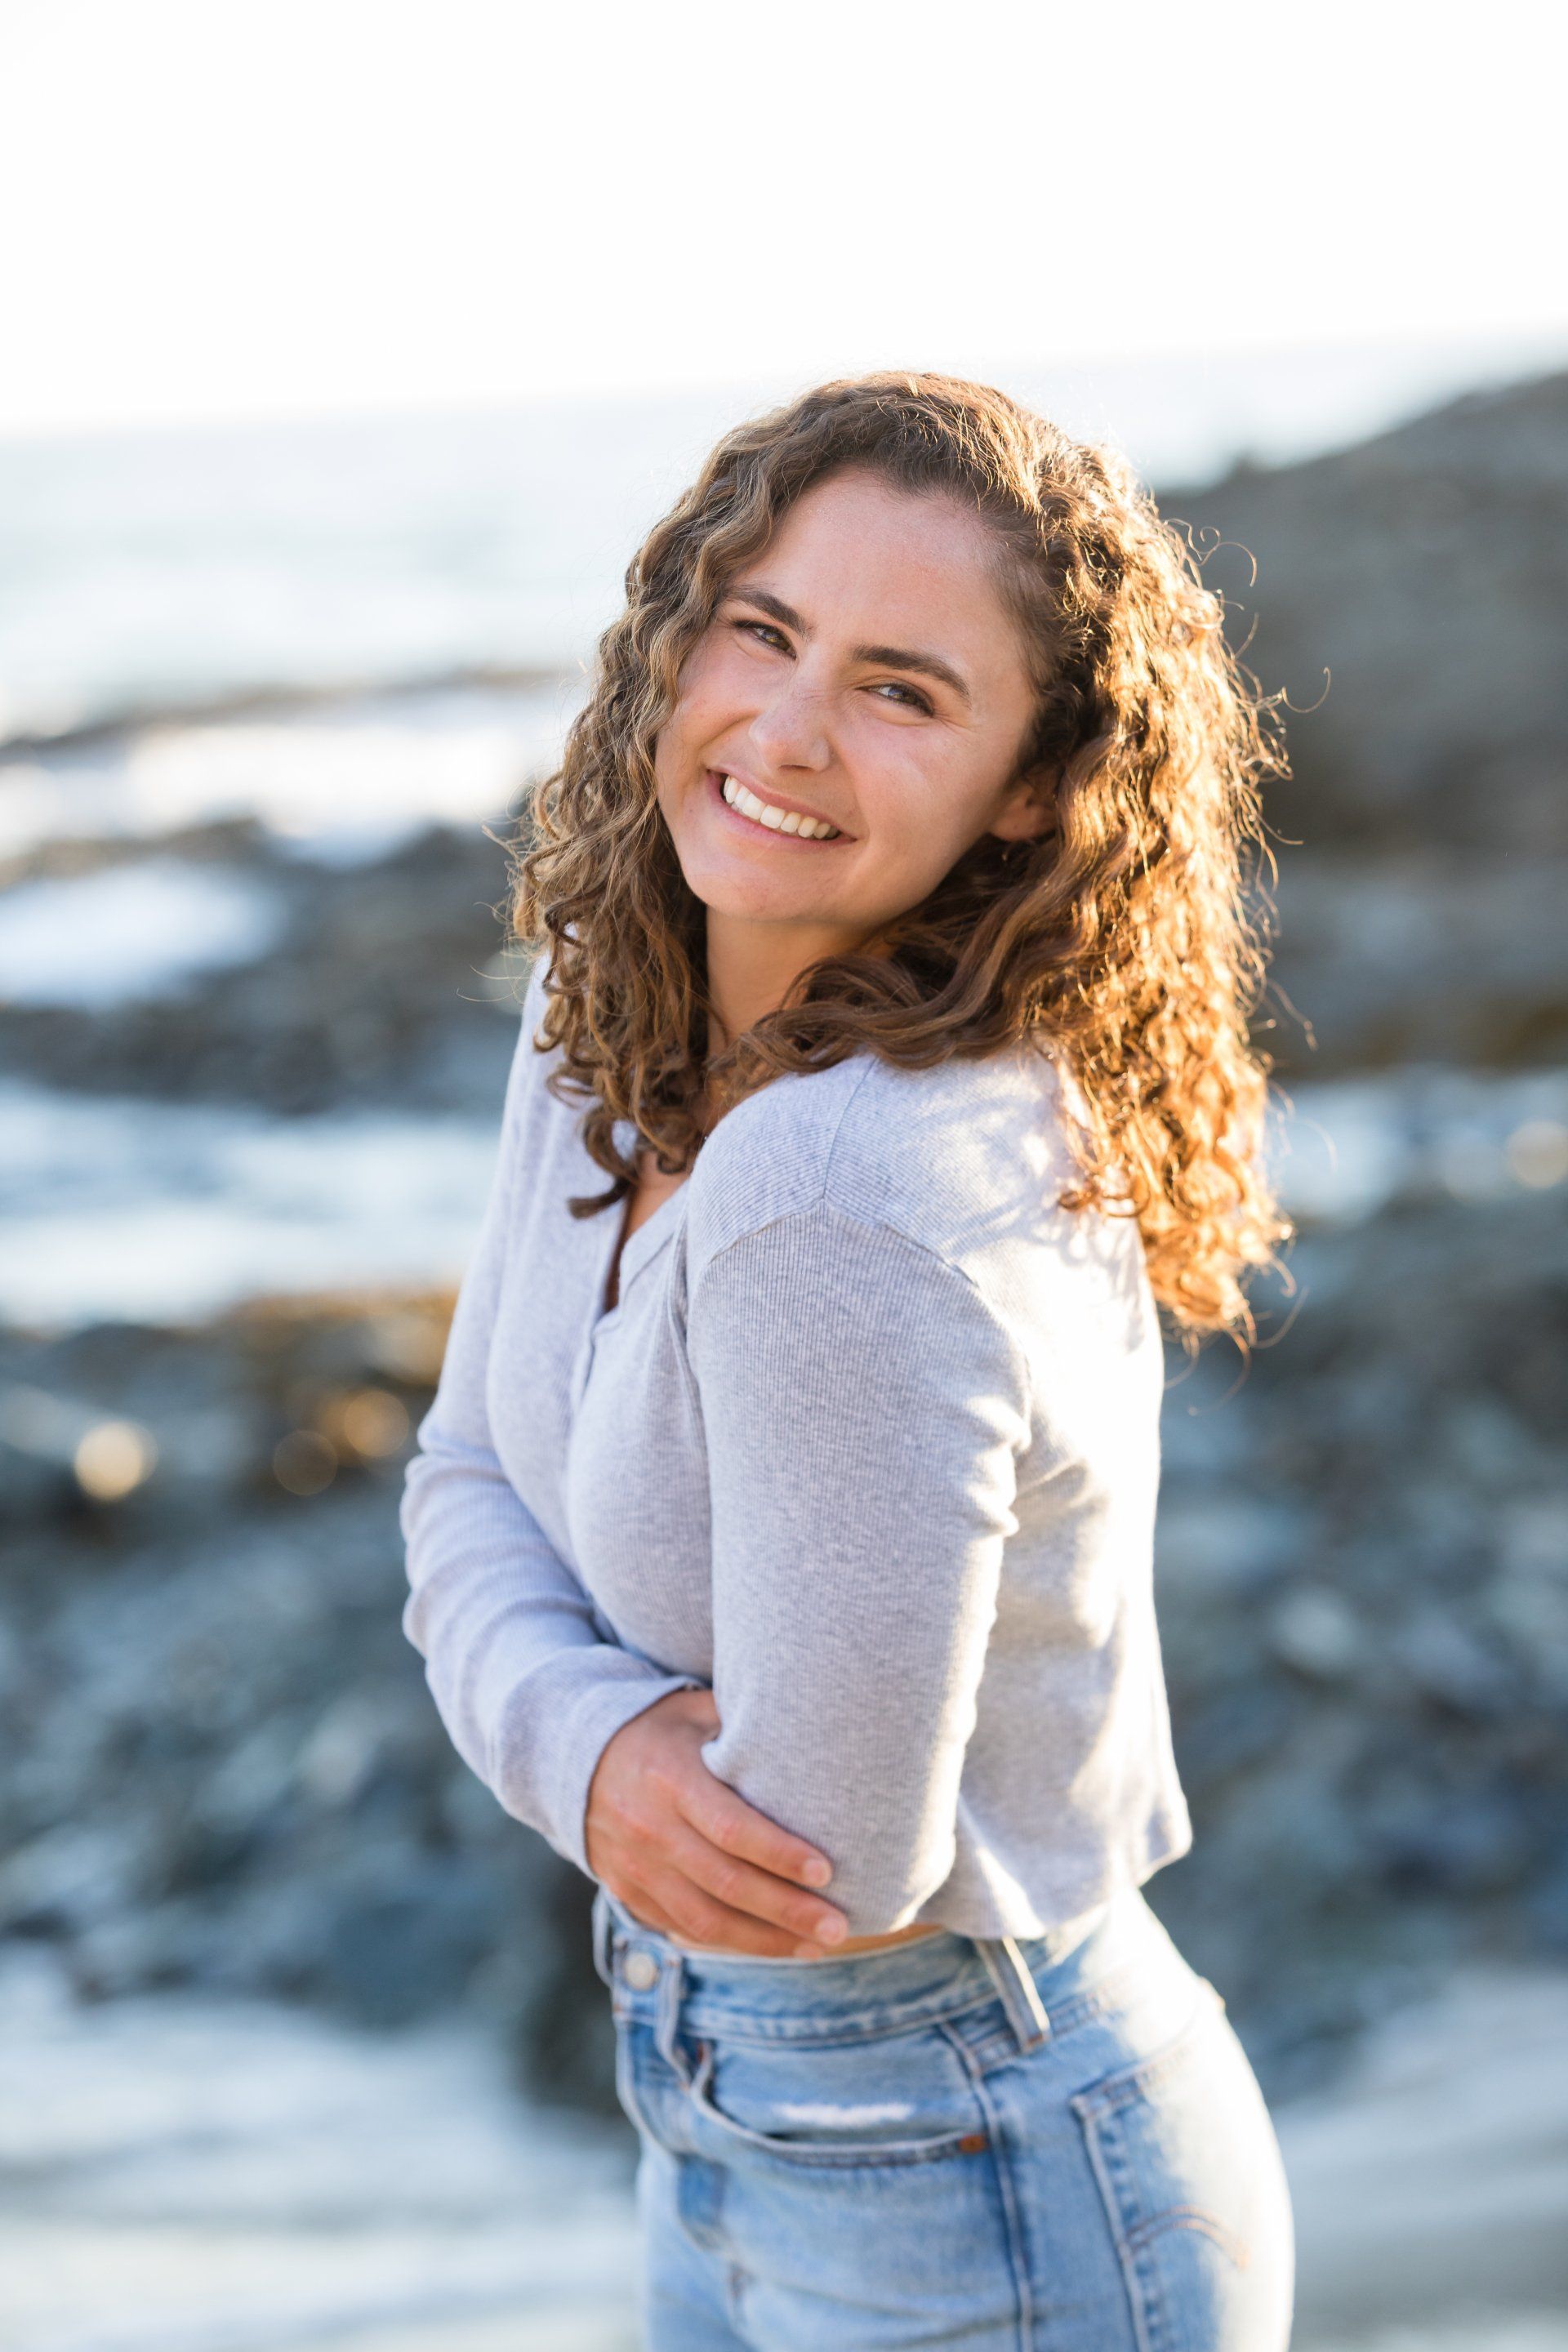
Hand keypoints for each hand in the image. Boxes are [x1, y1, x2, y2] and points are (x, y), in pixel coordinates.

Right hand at [585, 1687, 849, 1955]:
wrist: (573, 1755)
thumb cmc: (657, 1727)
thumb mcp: (694, 1711)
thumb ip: (743, 1726)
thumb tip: (814, 1730)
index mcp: (669, 1778)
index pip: (730, 1827)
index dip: (780, 1854)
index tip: (827, 1871)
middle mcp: (649, 1828)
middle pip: (726, 1883)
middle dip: (787, 1910)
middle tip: (838, 1925)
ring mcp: (635, 1868)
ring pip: (705, 1919)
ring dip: (766, 1939)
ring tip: (818, 1945)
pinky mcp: (629, 1893)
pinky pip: (683, 1929)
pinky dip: (730, 1941)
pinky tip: (772, 1944)